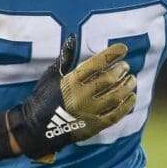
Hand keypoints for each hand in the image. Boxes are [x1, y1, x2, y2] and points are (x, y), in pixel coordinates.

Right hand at [8, 34, 136, 160]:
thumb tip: (72, 38)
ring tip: (132, 80)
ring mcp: (88, 113)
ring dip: (127, 87)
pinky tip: (131, 97)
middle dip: (121, 70)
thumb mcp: (51, 75)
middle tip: (126, 66)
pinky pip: (115, 116)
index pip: (97, 63)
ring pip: (115, 97)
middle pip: (109, 80)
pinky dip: (126, 106)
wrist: (34, 129)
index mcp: (71, 82)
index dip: (112, 54)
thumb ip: (65, 57)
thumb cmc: (42, 99)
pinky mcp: (93, 127)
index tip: (123, 49)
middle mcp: (81, 97)